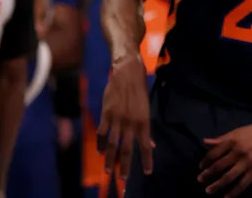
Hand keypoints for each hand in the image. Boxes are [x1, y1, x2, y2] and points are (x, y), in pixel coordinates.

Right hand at [96, 52, 152, 179]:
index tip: (148, 172)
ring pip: (112, 144)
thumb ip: (146, 129)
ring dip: (110, 159)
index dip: (147, 160)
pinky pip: (102, 133)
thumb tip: (152, 145)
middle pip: (127, 149)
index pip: (146, 145)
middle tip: (124, 179)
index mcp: (143, 122)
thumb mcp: (146, 109)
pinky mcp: (106, 114)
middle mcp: (131, 123)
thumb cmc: (139, 91)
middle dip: (125, 166)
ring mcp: (117, 119)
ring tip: (109, 171)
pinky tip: (99, 152)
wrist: (128, 73)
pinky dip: (100, 144)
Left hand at [198, 116, 251, 195]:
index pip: (214, 153)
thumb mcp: (240, 131)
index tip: (200, 168)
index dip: (205, 161)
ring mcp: (247, 161)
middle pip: (219, 166)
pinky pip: (242, 184)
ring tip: (209, 191)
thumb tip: (206, 141)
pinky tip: (227, 197)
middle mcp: (238, 151)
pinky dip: (234, 192)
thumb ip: (223, 138)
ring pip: (228, 177)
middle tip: (200, 181)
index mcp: (233, 140)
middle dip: (208, 175)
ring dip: (217, 185)